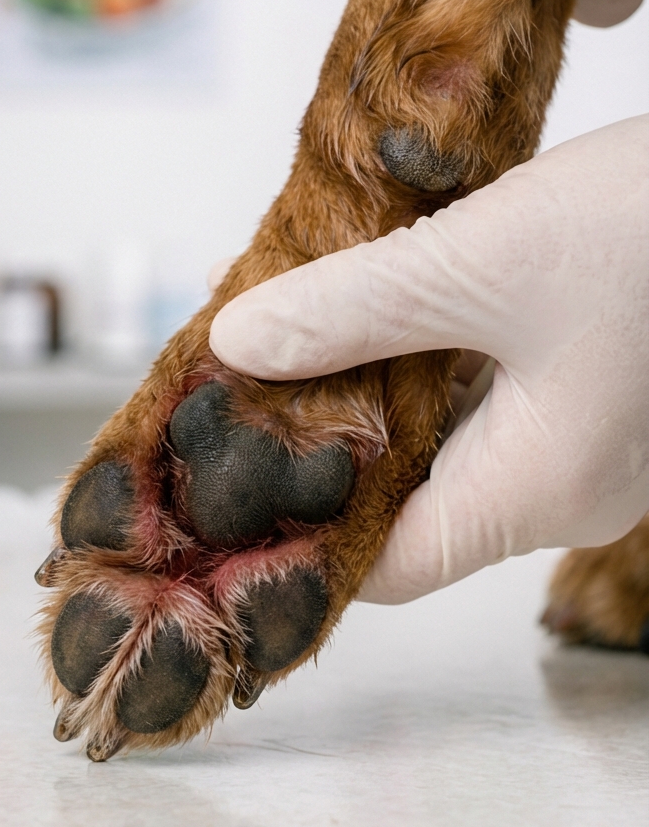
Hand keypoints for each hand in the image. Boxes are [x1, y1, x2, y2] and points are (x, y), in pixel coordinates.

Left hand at [210, 117, 648, 602]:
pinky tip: (378, 302)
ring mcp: (588, 444)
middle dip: (324, 440)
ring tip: (288, 329)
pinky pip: (490, 398)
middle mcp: (562, 489)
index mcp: (536, 491)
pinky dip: (428, 359)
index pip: (387, 567)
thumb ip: (351, 309)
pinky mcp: (599, 392)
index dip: (301, 534)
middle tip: (242, 384)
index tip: (228, 483)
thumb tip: (240, 345)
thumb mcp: (483, 260)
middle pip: (408, 497)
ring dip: (372, 388)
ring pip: (447, 441)